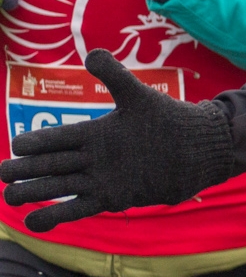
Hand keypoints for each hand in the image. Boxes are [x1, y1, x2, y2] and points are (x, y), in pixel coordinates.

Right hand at [0, 50, 234, 232]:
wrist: (195, 150)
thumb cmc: (168, 120)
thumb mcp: (139, 96)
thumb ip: (114, 76)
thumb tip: (91, 54)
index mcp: (95, 132)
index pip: (57, 138)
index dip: (37, 142)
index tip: (17, 146)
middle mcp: (93, 157)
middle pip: (51, 164)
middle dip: (25, 169)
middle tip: (2, 173)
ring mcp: (100, 178)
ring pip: (59, 186)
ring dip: (34, 192)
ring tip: (9, 198)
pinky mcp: (112, 197)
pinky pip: (77, 207)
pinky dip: (56, 215)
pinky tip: (34, 222)